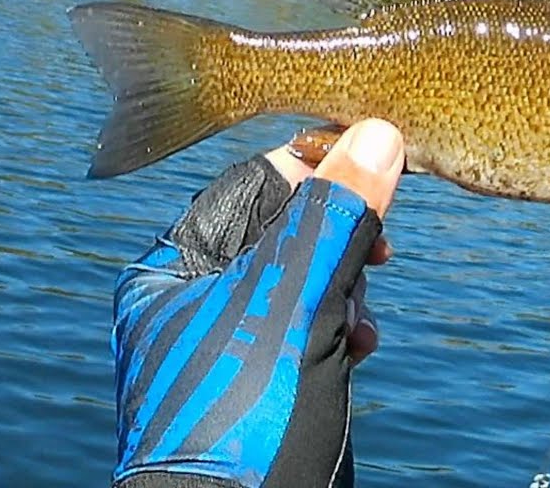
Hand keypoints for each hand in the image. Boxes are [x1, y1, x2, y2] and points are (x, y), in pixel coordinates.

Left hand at [111, 119, 404, 487]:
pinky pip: (312, 326)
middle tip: (374, 261)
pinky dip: (343, 329)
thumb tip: (377, 134)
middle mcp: (193, 300)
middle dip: (342, 245)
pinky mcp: (266, 379)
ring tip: (358, 323)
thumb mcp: (293, 300)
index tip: (379, 171)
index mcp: (170, 270)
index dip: (323, 172)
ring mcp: (231, 343)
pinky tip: (359, 347)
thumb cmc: (244, 415)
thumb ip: (334, 214)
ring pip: (309, 279)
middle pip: (289, 230)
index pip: (257, 184)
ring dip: (349, 291)